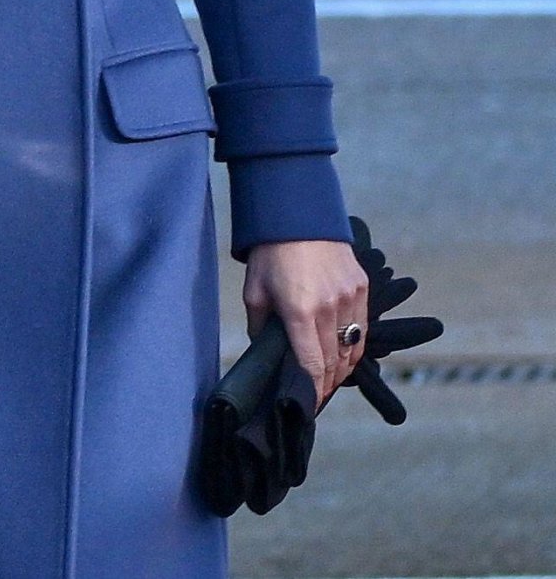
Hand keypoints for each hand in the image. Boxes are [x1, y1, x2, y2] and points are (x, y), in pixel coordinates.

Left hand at [243, 238, 368, 408]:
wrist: (297, 212)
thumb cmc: (270, 252)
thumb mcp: (255, 291)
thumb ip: (260, 327)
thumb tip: (267, 352)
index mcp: (299, 311)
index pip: (312, 366)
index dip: (312, 391)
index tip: (308, 405)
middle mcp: (329, 307)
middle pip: (334, 362)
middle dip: (326, 383)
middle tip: (317, 393)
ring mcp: (349, 296)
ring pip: (352, 348)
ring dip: (343, 368)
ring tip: (331, 378)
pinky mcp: (361, 285)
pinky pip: (362, 327)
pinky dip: (355, 344)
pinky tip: (344, 352)